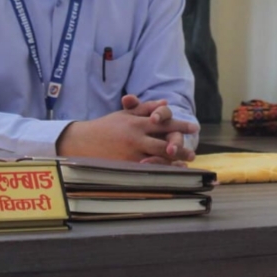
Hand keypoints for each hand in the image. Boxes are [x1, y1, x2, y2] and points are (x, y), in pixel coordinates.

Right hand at [56, 94, 198, 162]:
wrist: (82, 141)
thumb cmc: (106, 126)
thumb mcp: (125, 113)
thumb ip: (145, 107)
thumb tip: (165, 103)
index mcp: (136, 122)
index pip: (163, 122)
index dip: (180, 125)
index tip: (194, 127)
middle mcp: (136, 136)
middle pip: (164, 141)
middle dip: (181, 146)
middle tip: (193, 151)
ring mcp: (131, 152)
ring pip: (158, 157)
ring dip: (174, 161)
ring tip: (185, 164)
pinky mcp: (126, 166)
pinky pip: (147, 169)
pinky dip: (160, 171)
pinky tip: (169, 174)